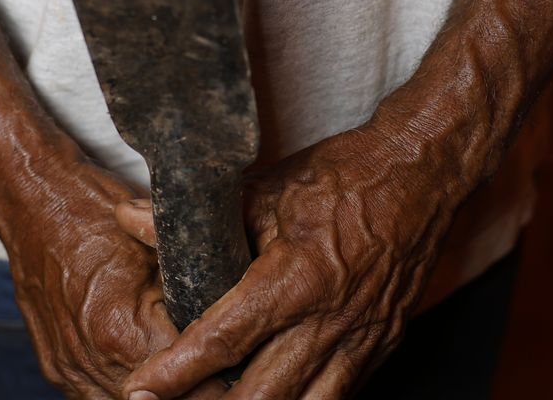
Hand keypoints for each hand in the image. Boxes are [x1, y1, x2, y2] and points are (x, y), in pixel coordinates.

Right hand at [0, 163, 227, 399]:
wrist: (30, 201)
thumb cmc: (94, 211)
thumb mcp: (162, 242)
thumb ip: (198, 291)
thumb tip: (241, 319)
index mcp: (120, 331)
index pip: (187, 386)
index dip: (219, 379)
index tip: (239, 369)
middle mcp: (89, 360)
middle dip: (193, 390)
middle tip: (221, 374)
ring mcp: (68, 370)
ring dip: (159, 393)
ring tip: (189, 373)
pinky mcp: (57, 369)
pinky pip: (99, 396)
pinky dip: (129, 387)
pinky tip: (148, 367)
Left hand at [116, 118, 471, 398]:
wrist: (423, 174)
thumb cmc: (343, 176)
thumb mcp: (264, 190)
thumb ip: (196, 221)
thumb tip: (129, 218)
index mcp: (297, 278)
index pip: (225, 339)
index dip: (177, 371)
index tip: (141, 391)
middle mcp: (331, 320)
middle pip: (263, 395)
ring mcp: (362, 339)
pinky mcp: (381, 346)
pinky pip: (336, 395)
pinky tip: (272, 398)